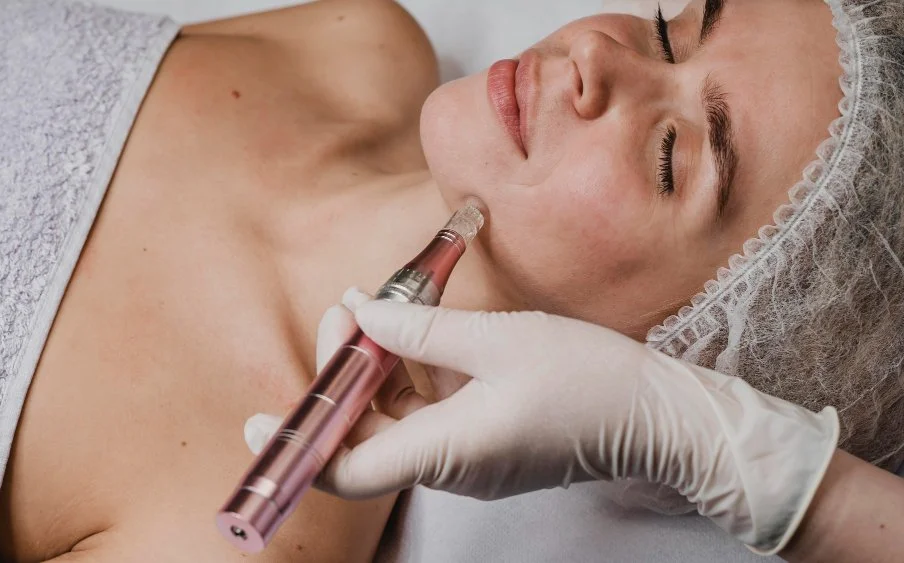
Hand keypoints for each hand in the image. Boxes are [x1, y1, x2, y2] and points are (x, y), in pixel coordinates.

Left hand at [247, 289, 839, 553]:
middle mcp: (448, 465)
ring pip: (395, 421)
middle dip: (344, 375)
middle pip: (365, 435)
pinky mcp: (484, 442)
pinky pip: (428, 414)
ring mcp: (467, 457)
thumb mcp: (499, 341)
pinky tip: (418, 332)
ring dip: (379, 369)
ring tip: (380, 310)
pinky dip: (413, 375)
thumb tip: (362, 315)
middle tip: (348, 311)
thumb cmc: (587, 379)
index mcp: (446, 451)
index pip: (346, 471)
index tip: (259, 421)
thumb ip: (421, 333)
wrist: (658, 416)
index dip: (298, 448)